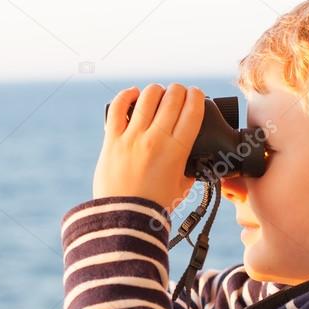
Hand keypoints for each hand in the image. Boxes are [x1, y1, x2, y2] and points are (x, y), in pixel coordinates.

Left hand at [92, 83, 204, 210]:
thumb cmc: (155, 205)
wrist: (125, 218)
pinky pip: (118, 107)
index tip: (196, 95)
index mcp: (178, 149)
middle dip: (179, 91)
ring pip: (147, 97)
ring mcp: (132, 137)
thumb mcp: (183, 186)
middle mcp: (156, 138)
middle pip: (172, 97)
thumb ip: (190, 169)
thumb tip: (195, 159)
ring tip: (158, 94)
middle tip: (178, 94)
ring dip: (156, 91)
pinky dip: (127, 95)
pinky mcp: (112, 139)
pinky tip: (134, 94)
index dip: (197, 96)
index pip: (193, 109)